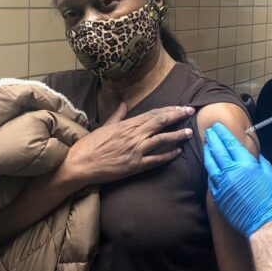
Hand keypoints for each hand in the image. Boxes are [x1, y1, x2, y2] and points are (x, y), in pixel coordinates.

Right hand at [64, 103, 194, 185]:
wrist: (80, 164)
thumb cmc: (90, 145)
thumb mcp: (104, 126)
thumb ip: (117, 116)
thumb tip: (123, 104)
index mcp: (126, 124)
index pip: (153, 114)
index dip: (169, 109)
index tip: (181, 106)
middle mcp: (133, 135)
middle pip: (160, 122)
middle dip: (177, 116)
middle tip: (191, 112)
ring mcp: (135, 151)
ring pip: (162, 140)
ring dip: (177, 135)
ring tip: (189, 132)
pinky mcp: (135, 166)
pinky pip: (156, 160)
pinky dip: (168, 155)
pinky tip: (178, 152)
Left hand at [204, 122, 271, 238]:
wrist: (263, 223)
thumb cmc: (270, 199)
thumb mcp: (269, 174)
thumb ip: (259, 161)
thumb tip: (252, 154)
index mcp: (245, 164)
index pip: (230, 143)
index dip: (223, 133)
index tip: (218, 126)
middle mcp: (231, 171)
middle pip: (218, 150)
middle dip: (213, 138)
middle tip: (209, 131)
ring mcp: (222, 184)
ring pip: (210, 163)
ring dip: (208, 152)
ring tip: (207, 144)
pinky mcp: (218, 195)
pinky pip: (210, 178)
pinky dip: (210, 169)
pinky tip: (210, 165)